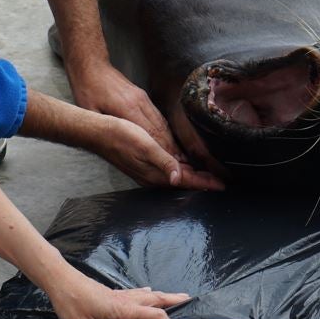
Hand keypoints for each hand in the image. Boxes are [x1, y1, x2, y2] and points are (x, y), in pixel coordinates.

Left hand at [41, 269, 189, 318]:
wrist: (59, 279)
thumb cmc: (71, 299)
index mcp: (122, 307)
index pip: (154, 316)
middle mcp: (123, 299)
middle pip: (155, 300)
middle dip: (173, 302)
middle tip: (188, 302)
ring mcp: (117, 295)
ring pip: (146, 295)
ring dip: (161, 296)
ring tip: (173, 298)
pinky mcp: (109, 293)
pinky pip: (134, 293)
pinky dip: (145, 294)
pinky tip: (144, 293)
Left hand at [68, 62, 183, 157]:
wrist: (92, 67)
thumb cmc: (87, 90)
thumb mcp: (90, 111)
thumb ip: (104, 127)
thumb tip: (114, 144)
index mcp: (126, 108)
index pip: (149, 133)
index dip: (160, 149)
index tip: (169, 163)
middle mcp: (139, 102)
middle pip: (160, 129)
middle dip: (171, 148)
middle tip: (181, 165)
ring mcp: (142, 98)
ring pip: (162, 122)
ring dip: (171, 139)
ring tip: (179, 156)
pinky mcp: (142, 96)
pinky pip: (158, 115)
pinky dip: (166, 129)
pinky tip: (169, 140)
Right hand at [95, 114, 224, 190]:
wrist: (97, 133)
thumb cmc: (120, 135)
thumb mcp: (145, 145)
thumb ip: (163, 161)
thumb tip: (178, 178)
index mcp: (155, 173)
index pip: (186, 180)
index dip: (205, 182)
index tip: (222, 185)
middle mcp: (152, 177)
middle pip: (183, 182)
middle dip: (202, 182)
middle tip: (220, 182)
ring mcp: (146, 173)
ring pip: (175, 179)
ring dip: (192, 178)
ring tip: (207, 177)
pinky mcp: (142, 166)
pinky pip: (166, 174)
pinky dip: (179, 172)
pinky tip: (183, 168)